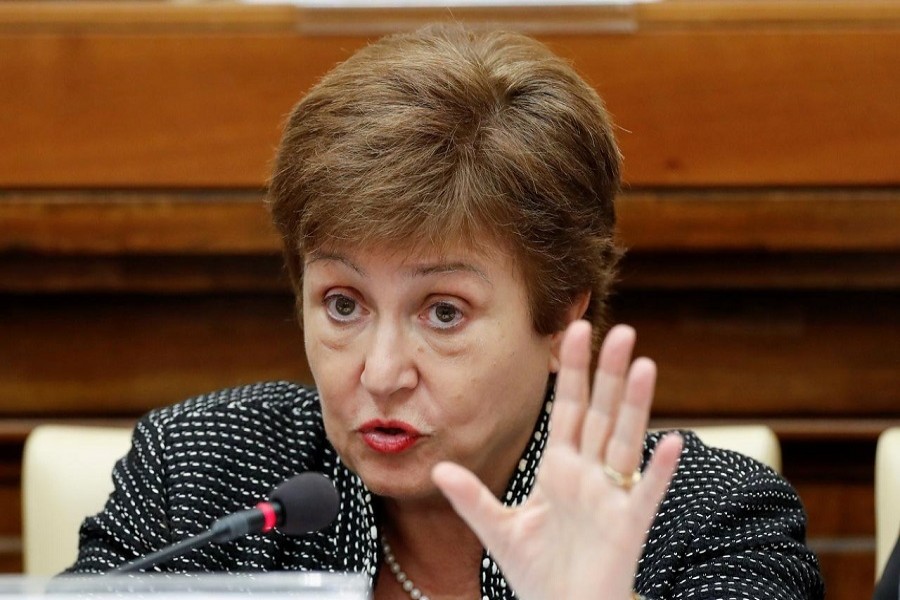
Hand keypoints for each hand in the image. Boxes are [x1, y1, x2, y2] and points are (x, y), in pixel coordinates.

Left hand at [433, 321, 682, 599]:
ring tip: (643, 364)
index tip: (572, 330)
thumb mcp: (499, 530)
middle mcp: (588, 475)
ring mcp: (610, 497)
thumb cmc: (540, 572)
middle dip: (607, 373)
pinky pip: (645, 493)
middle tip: (619, 329)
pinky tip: (672, 441)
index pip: (566, 408)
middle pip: (599, 414)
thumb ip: (472, 498)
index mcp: (559, 469)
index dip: (571, 371)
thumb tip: (439, 467)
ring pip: (624, 441)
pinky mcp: (627, 526)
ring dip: (633, 405)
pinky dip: (659, 469)